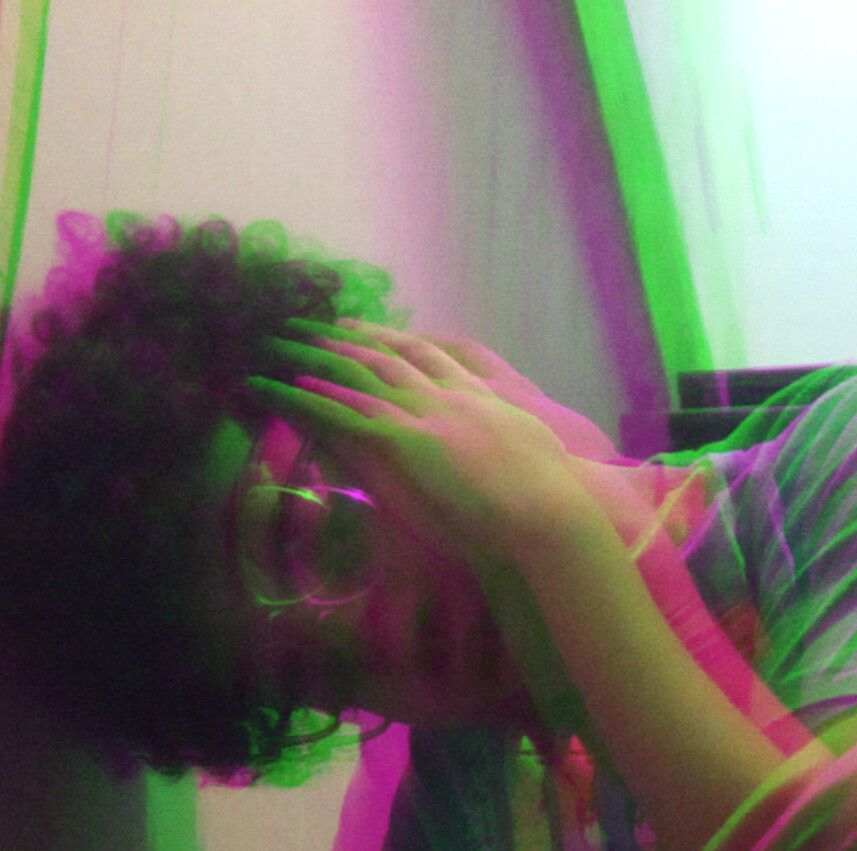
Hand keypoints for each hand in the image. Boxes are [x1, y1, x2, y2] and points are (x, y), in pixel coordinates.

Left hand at [248, 321, 600, 577]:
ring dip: (325, 357)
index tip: (378, 331)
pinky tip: (295, 387)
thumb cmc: (557, 498)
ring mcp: (435, 416)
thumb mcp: (540, 458)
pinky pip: (358, 415)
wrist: (554, 512)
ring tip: (290, 342)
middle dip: (358, 337)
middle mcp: (456, 397)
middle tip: (324, 323)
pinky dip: (324, 399)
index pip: (437, 359)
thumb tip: (519, 446)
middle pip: (396, 356)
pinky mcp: (415, 443)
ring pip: (369, 376)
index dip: (402, 342)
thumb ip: (519, 444)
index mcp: (486, 400)